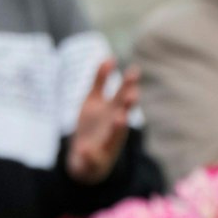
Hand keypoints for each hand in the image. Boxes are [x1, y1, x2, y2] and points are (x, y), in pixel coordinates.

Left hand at [66, 59, 140, 184]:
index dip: (128, 85)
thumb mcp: (93, 101)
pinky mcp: (95, 158)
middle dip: (127, 105)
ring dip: (117, 128)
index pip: (123, 95)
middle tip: (131, 95)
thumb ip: (100, 80)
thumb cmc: (94, 125)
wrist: (85, 159)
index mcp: (114, 111)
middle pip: (122, 113)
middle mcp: (114, 126)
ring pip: (114, 136)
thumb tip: (110, 58)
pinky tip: (84, 149)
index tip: (133, 71)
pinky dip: (89, 154)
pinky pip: (92, 157)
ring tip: (120, 119)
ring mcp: (106, 143)